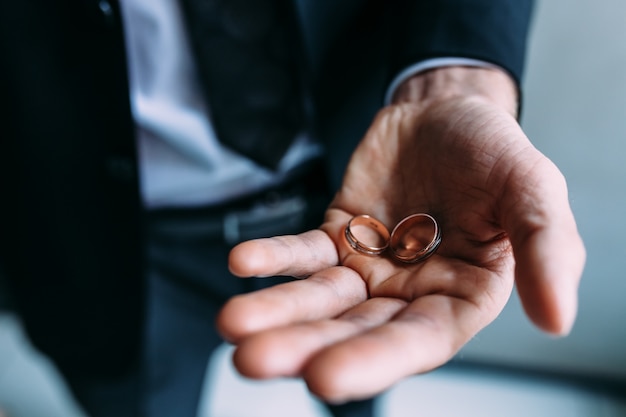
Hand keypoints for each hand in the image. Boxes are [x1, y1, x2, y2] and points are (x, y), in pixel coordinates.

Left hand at [217, 67, 584, 402]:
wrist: (447, 111)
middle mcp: (409, 292)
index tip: (324, 379)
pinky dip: (274, 258)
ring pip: (319, 298)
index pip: (417, 341)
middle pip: (353, 328)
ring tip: (232, 323)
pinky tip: (243, 264)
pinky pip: (303, 250)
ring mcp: (369, 266)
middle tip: (252, 359)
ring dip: (276, 310)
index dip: (373, 360)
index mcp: (460, 296)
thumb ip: (545, 250)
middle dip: (304, 344)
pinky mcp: (338, 235)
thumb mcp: (532, 191)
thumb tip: (557, 318)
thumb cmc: (494, 152)